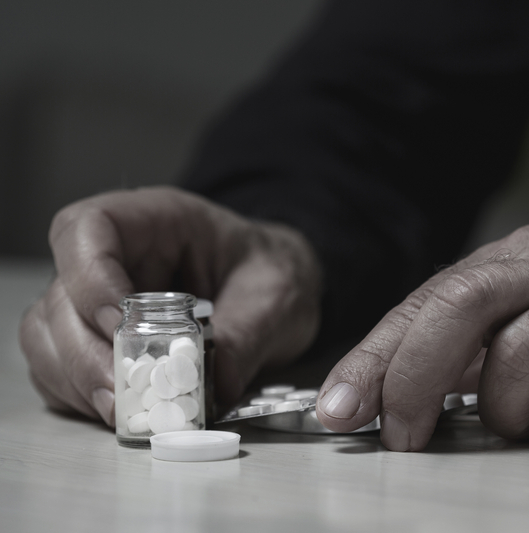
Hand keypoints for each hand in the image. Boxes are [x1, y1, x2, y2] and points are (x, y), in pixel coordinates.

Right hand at [19, 186, 321, 425]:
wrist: (281, 289)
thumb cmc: (275, 274)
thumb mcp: (277, 296)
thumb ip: (248, 334)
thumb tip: (213, 386)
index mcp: (158, 221)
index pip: (89, 229)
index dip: (88, 276)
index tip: (117, 322)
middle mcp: (117, 257)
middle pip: (60, 296)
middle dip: (84, 352)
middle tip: (123, 394)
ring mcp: (99, 299)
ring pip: (48, 336)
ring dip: (77, 380)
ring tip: (124, 411)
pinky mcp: (99, 341)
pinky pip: (62, 369)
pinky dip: (81, 395)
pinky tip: (120, 412)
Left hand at [315, 224, 528, 449]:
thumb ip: (472, 343)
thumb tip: (391, 390)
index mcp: (514, 259)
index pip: (427, 302)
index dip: (375, 357)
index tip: (340, 408)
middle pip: (459, 309)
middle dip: (413, 379)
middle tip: (403, 435)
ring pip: (516, 355)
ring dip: (507, 408)